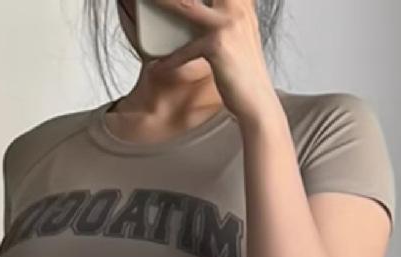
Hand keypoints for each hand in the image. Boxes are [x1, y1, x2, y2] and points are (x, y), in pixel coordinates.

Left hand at [145, 0, 276, 122]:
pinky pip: (186, 49)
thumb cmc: (245, 72)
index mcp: (242, 2)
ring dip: (163, 4)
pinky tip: (158, 66)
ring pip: (186, 7)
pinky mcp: (217, 45)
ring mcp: (228, 24)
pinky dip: (170, 59)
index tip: (176, 0)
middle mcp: (237, 7)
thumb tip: (208, 10)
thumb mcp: (241, 34)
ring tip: (143, 3)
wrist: (258, 101)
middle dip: (171, 0)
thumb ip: (228, 15)